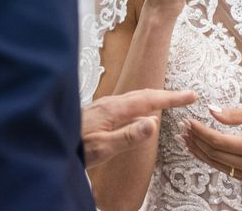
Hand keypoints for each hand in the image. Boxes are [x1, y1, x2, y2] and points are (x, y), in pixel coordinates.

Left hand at [82, 89, 196, 168]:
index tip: (191, 95)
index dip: (172, 98)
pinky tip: (140, 114)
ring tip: (169, 102)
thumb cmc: (75, 148)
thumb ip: (128, 136)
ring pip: (135, 98)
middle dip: (166, 95)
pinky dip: (141, 105)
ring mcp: (104, 106)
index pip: (149, 100)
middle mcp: (110, 103)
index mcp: (114, 110)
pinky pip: (126, 104)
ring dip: (154, 99)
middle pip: (144, 95)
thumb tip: (153, 122)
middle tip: (187, 97)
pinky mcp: (100, 112)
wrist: (50, 142)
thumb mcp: (104, 148)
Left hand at [177, 105, 241, 184]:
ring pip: (216, 163)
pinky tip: (199, 149)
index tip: (189, 121)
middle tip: (182, 126)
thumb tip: (211, 110)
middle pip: (213, 153)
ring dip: (198, 150)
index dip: (200, 131)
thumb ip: (235, 114)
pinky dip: (209, 158)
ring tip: (185, 137)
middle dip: (195, 139)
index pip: (217, 140)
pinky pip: (224, 168)